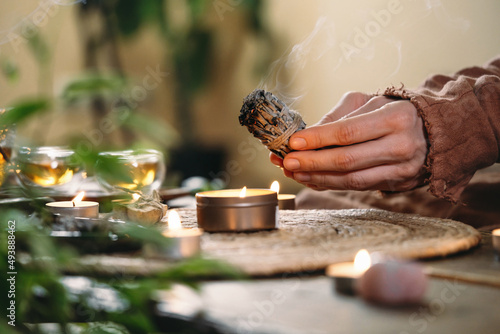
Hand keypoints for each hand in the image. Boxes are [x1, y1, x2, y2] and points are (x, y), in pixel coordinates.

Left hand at [270, 92, 428, 191]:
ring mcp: (402, 169)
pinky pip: (358, 187)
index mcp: (396, 117)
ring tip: (294, 172)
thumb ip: (338, 115)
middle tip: (287, 161)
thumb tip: (307, 133)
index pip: (348, 132)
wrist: (432, 131)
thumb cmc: (392, 111)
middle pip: (348, 160)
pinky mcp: (398, 184)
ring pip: (352, 180)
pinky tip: (312, 178)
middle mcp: (402, 145)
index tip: (293, 142)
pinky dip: (332, 183)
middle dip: (312, 162)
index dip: (318, 139)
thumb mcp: (368, 102)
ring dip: (318, 177)